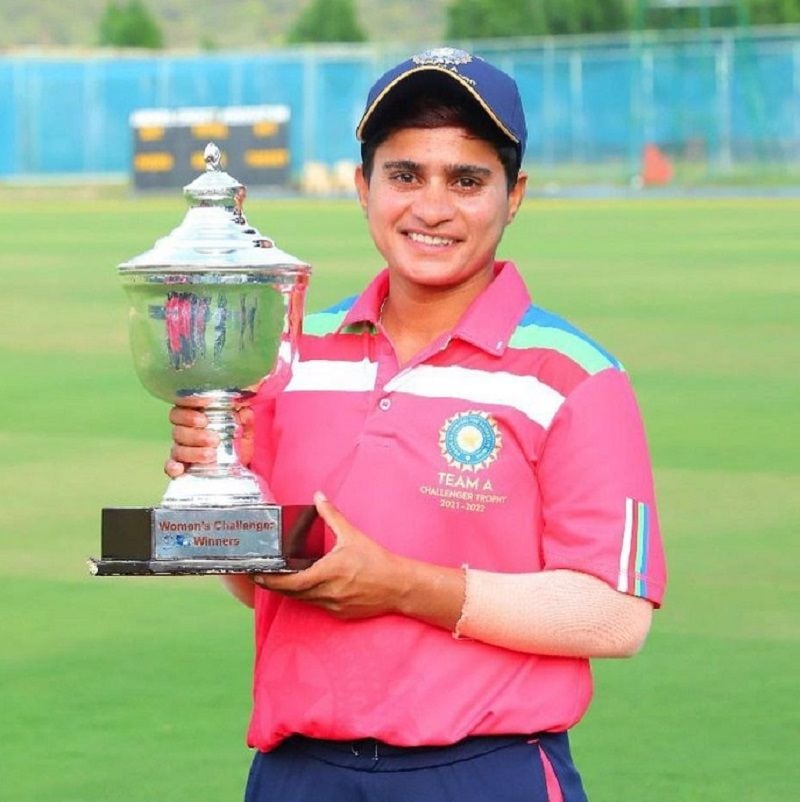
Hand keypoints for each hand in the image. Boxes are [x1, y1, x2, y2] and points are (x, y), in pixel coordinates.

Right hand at [164, 404, 254, 477]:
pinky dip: (173, 467)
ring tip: (212, 455)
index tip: (205, 407)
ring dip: (193, 452)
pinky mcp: (181, 467)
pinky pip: (170, 466)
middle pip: (178, 428)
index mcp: (195, 414)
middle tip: (214, 439)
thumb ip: (245, 420)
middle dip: (195, 434)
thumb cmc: (236, 440)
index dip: (189, 403)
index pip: (183, 404)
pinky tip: (180, 469)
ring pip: (177, 448)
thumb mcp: (244, 429)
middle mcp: (184, 430)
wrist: (240, 465)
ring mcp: (181, 449)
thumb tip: (245, 412)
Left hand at [254, 492, 409, 619]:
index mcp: (328, 573)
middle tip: (262, 576)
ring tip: (279, 580)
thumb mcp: (352, 535)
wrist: (398, 586)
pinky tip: (308, 586)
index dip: (271, 580)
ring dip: (291, 591)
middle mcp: (328, 592)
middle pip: (292, 593)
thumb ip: (332, 515)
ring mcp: (333, 605)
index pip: (291, 582)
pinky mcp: (340, 613)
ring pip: (304, 600)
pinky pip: (318, 605)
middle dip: (275, 585)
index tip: (258, 575)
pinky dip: (309, 596)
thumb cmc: (376, 560)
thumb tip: (319, 496)